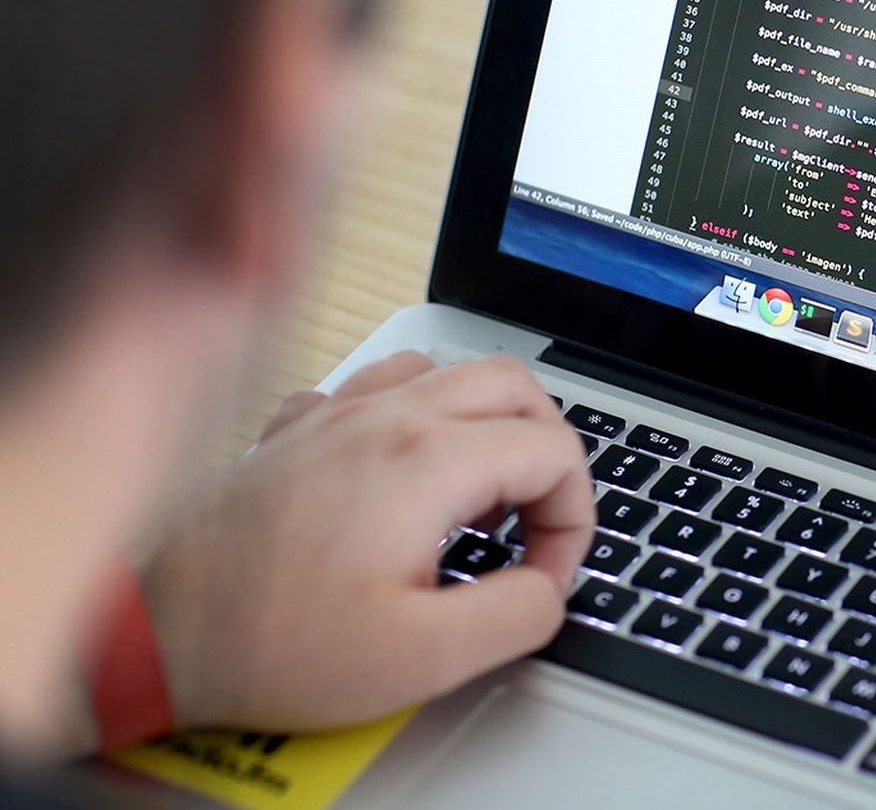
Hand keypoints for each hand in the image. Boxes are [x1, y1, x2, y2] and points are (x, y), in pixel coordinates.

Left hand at [140, 352, 593, 731]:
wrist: (150, 633)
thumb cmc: (269, 642)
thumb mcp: (422, 658)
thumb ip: (518, 615)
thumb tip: (548, 588)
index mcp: (428, 461)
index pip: (555, 452)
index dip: (573, 520)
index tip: (544, 575)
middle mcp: (385, 417)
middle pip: (515, 386)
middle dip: (548, 452)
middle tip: (535, 522)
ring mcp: (334, 414)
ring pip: (447, 370)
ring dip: (485, 423)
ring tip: (479, 494)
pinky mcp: (293, 429)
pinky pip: (374, 386)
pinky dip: (411, 416)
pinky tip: (396, 471)